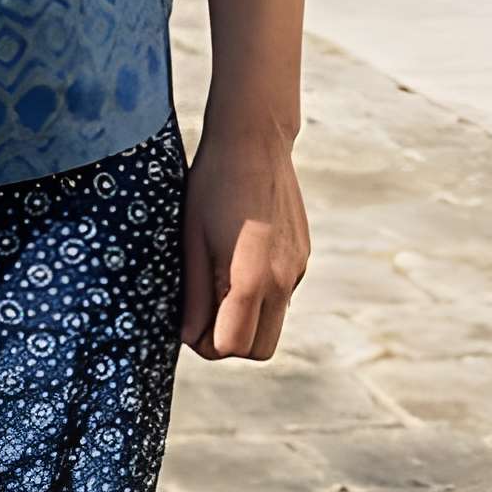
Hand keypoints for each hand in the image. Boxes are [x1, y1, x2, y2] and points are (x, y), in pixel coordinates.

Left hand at [182, 122, 308, 360]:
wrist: (254, 143)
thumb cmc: (213, 186)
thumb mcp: (191, 239)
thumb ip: (194, 293)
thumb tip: (189, 336)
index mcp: (252, 279)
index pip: (232, 346)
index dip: (205, 343)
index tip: (188, 321)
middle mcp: (283, 281)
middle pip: (260, 349)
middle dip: (230, 342)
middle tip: (202, 312)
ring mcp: (298, 270)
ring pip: (274, 324)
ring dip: (246, 320)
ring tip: (217, 281)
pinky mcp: (304, 258)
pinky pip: (282, 297)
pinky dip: (261, 296)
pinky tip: (238, 261)